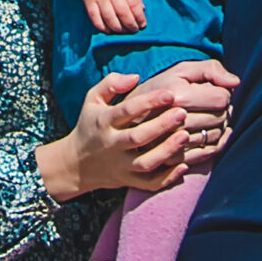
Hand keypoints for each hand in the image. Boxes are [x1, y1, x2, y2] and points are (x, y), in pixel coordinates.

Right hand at [38, 71, 186, 200]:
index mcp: (104, 122)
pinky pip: (149, 184)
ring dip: (166, 151)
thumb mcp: (92, 100)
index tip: (169, 93)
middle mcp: (112, 145)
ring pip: (145, 162)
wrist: (76, 163)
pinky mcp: (128, 180)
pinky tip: (184, 164)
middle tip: (182, 113)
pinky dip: (167, 178)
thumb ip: (110, 84)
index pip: (126, 111)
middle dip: (161, 125)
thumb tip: (136, 76)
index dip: (148, 101)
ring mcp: (121, 165)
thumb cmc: (91, 124)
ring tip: (185, 136)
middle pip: (137, 137)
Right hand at [73, 0, 146, 32]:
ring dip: (118, 28)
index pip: (134, 4)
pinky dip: (102, 27)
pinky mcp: (89, 3)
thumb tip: (142, 10)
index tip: (142, 24)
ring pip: (109, 18)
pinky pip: (95, 18)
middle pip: (123, 13)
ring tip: (123, 31)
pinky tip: (108, 30)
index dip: (140, 17)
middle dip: (130, 25)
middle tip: (133, 30)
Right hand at [136, 56, 237, 161]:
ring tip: (209, 119)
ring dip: (219, 128)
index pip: (221, 98)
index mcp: (176, 97)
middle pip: (220, 118)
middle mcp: (174, 122)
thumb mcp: (180, 70)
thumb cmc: (158, 89)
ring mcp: (172, 144)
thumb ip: (210, 69)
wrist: (126, 117)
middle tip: (212, 106)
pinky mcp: (171, 160)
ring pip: (215, 137)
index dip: (224, 93)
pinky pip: (205, 155)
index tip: (212, 92)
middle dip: (223, 111)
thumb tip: (236, 83)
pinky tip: (213, 138)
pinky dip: (214, 147)